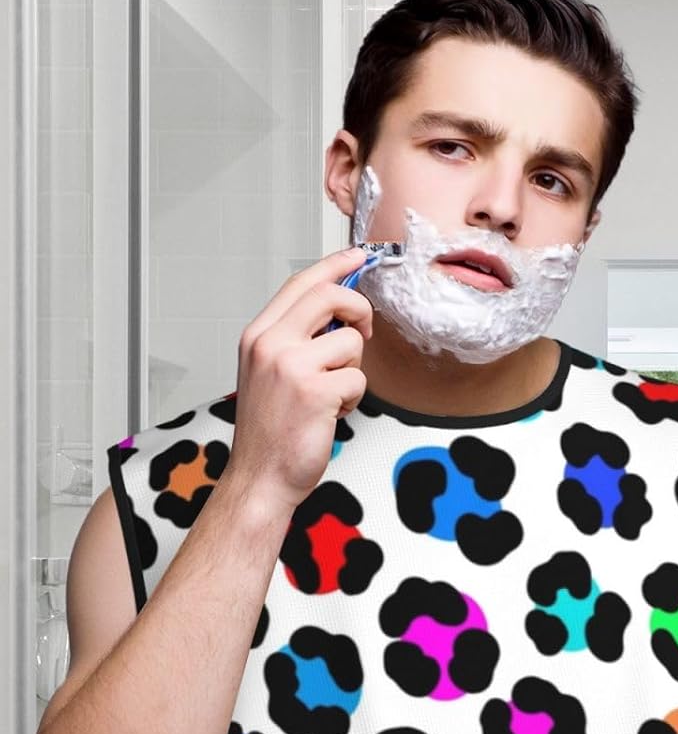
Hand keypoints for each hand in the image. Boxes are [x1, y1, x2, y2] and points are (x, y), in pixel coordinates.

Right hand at [222, 245, 374, 510]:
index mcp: (259, 335)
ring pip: (350, 343)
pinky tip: (332, 414)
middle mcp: (270, 344)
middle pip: (329, 296)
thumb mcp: (271, 373)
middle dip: (358, 309)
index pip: (301, 284)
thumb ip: (297, 339)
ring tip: (332, 395)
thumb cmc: (270, 430)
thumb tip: (338, 313)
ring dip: (353, 371)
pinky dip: (353, 399)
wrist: (260, 477)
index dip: (335, 266)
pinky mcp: (315, 391)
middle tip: (363, 332)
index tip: (358, 257)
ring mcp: (291, 366)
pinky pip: (358, 380)